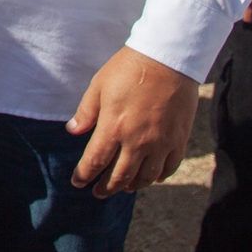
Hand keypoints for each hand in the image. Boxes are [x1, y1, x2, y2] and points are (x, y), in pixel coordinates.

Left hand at [68, 46, 198, 196]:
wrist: (167, 58)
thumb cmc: (128, 68)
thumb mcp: (99, 86)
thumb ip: (86, 112)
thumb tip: (73, 131)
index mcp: (113, 127)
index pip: (95, 162)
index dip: (84, 175)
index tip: (78, 182)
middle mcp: (137, 141)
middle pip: (119, 176)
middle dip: (106, 188)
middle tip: (98, 193)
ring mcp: (160, 143)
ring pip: (145, 178)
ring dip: (131, 185)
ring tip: (123, 187)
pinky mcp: (179, 140)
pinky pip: (169, 168)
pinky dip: (158, 177)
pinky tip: (151, 177)